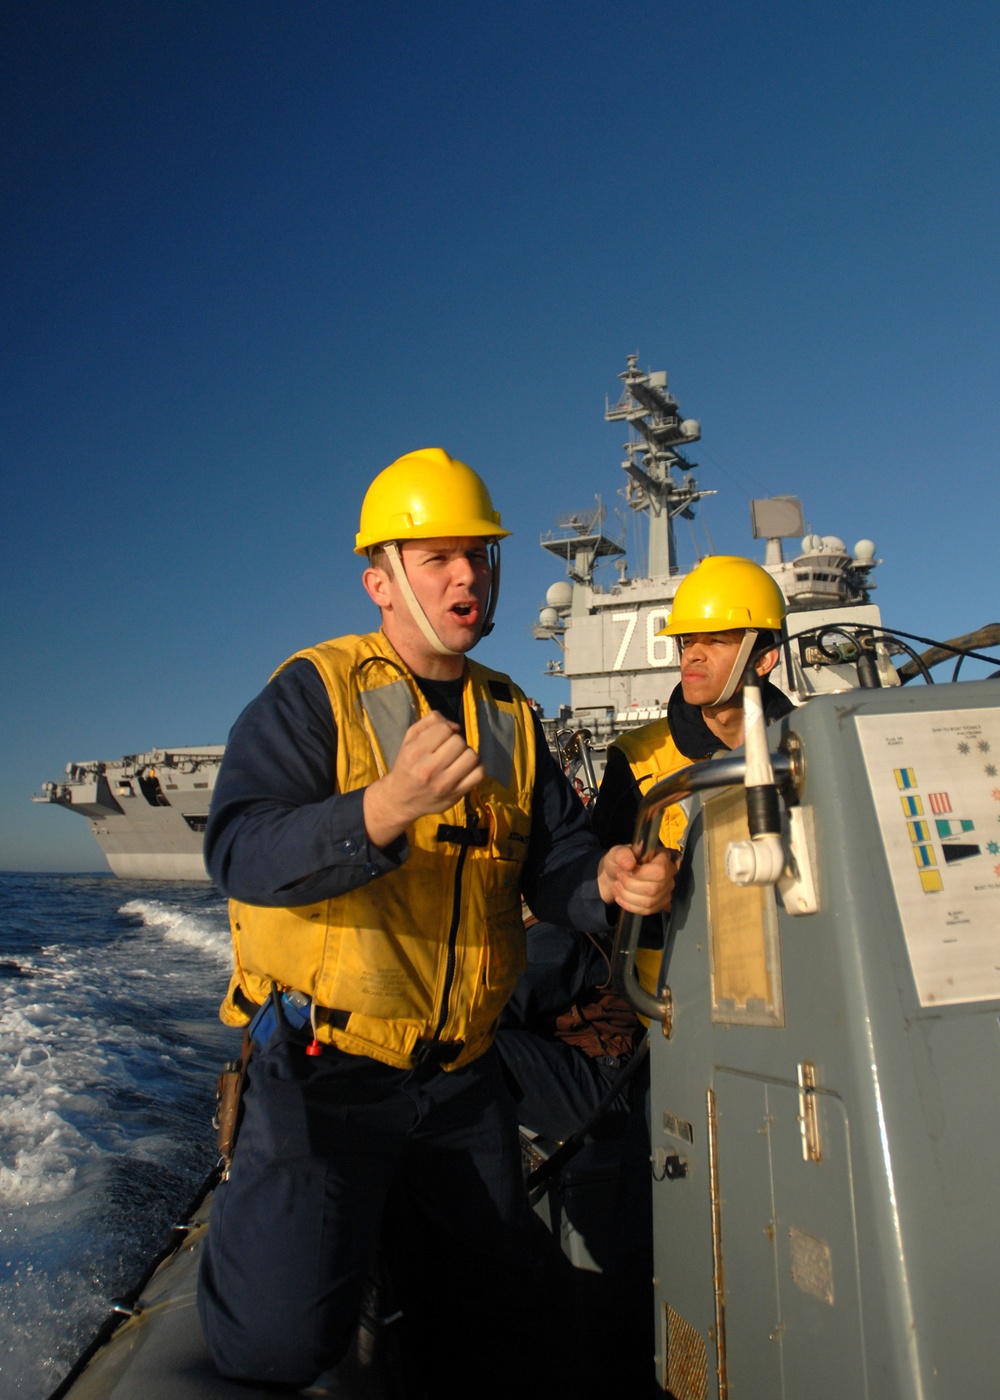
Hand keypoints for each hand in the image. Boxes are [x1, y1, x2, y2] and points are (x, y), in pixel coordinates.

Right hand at [363, 711, 484, 846]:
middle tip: (448, 750)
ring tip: (457, 758)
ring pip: (471, 756)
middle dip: (455, 742)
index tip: (439, 739)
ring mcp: (444, 784)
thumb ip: (430, 723)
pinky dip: (477, 767)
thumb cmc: (407, 766)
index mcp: (414, 753)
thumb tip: (455, 726)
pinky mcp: (456, 795)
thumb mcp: (409, 740)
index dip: (444, 730)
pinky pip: (478, 774)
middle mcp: (428, 769)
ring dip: (466, 754)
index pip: (444, 729)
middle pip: (459, 742)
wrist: (402, 800)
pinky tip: (467, 768)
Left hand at [597, 845, 678, 913]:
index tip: (627, 871)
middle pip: (654, 888)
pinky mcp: (659, 904)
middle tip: (620, 878)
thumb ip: (622, 855)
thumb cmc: (620, 862)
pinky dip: (630, 905)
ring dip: (628, 896)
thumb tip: (630, 864)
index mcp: (661, 857)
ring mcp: (666, 891)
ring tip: (618, 886)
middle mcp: (669, 875)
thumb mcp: (617, 852)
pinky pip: (647, 910)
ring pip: (649, 901)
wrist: (615, 875)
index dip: (641, 874)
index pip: (660, 870)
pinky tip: (621, 898)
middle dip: (630, 885)